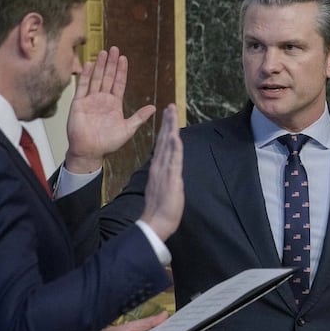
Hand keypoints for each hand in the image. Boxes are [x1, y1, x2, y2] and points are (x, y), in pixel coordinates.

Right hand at [65, 46, 155, 172]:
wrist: (90, 151)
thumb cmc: (108, 143)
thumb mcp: (128, 129)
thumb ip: (139, 117)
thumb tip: (153, 107)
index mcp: (114, 104)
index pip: (119, 83)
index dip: (122, 71)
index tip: (124, 58)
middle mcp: (102, 99)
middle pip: (108, 77)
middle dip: (111, 63)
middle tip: (115, 48)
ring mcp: (90, 100)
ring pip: (96, 79)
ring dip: (100, 66)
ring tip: (103, 52)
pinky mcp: (79, 103)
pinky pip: (82, 87)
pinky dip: (86, 76)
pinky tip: (89, 65)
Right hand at [140, 104, 183, 239]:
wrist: (155, 223)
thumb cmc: (160, 210)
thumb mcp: (164, 188)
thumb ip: (165, 177)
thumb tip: (169, 170)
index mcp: (158, 168)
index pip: (163, 145)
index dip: (166, 129)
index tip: (168, 115)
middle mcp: (160, 166)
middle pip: (164, 139)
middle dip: (168, 122)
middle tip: (170, 106)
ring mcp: (164, 171)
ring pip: (168, 145)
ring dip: (171, 128)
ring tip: (172, 113)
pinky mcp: (170, 178)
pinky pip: (173, 159)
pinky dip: (174, 147)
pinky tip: (174, 135)